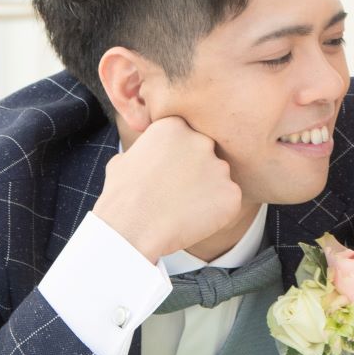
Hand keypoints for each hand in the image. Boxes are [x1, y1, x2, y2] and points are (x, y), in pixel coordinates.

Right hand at [93, 116, 243, 262]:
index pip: (187, 135)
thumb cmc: (121, 196)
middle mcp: (202, 140)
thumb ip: (144, 151)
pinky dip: (217, 212)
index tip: (169, 172)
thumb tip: (145, 157)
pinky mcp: (232, 194)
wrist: (131, 228)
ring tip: (182, 209)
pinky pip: (229, 201)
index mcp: (175, 126)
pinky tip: (194, 221)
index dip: (179, 156)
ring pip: (219, 177)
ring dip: (207, 191)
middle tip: (178, 191)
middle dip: (197, 170)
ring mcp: (220, 167)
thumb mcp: (123, 160)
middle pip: (207, 153)